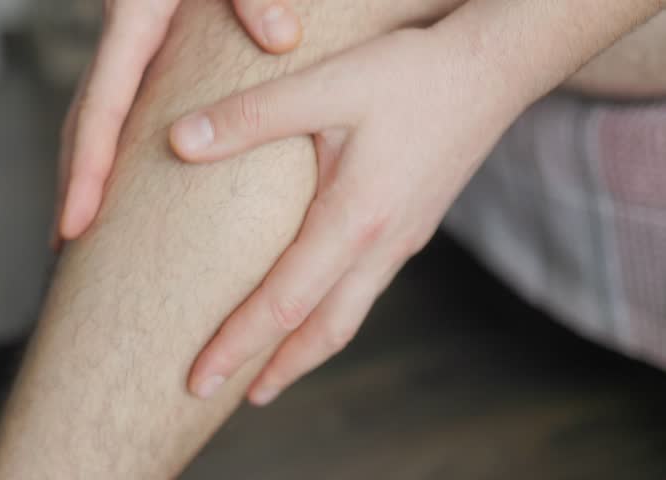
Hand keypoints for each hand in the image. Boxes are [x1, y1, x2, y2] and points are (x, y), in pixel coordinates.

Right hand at [52, 0, 302, 248]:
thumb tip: (282, 37)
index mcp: (135, 20)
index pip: (101, 108)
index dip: (85, 170)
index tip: (74, 224)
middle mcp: (124, 41)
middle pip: (85, 125)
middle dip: (77, 185)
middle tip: (71, 247)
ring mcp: (131, 50)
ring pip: (97, 120)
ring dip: (89, 172)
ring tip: (91, 228)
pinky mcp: (147, 53)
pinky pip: (120, 109)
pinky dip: (114, 148)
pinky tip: (124, 179)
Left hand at [172, 28, 522, 404]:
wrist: (493, 68)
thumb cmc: (413, 75)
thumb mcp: (326, 86)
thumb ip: (250, 116)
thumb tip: (179, 142)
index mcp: (356, 220)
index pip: (284, 304)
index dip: (237, 346)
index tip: (199, 380)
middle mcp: (383, 245)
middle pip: (324, 331)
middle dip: (277, 370)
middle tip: (236, 399)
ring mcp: (402, 241)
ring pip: (349, 316)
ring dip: (306, 349)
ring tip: (271, 368)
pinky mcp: (412, 227)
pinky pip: (365, 290)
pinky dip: (330, 315)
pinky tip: (316, 302)